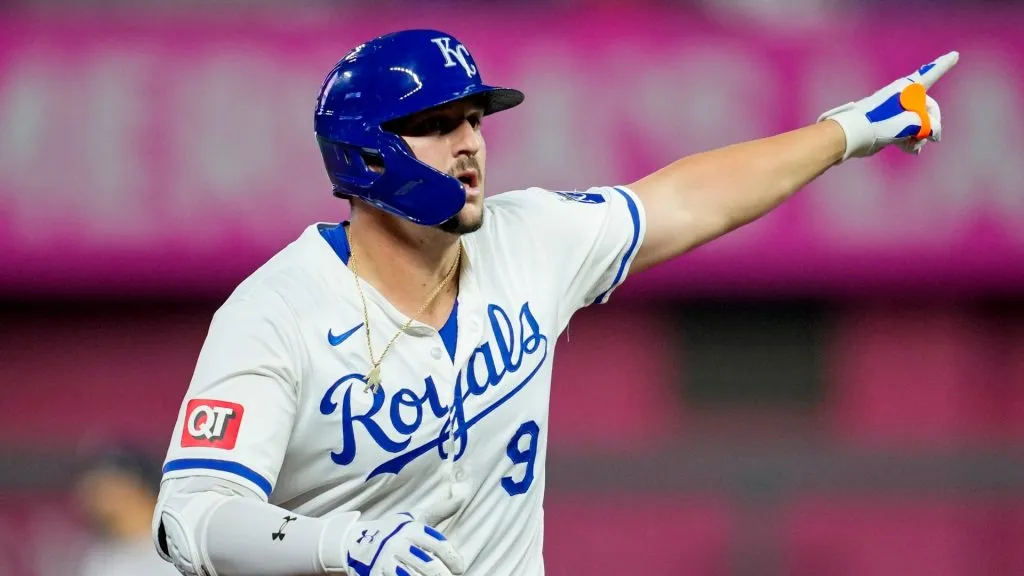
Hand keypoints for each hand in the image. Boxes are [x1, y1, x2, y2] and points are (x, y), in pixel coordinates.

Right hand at [344, 498, 465, 575]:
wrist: (357, 540)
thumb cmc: (394, 530)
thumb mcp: (414, 518)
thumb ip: (438, 511)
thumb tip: (462, 497)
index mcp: (412, 530)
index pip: (437, 544)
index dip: (452, 558)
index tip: (460, 568)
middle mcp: (400, 544)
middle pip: (427, 564)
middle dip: (442, 574)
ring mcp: (387, 560)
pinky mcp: (376, 573)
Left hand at [818, 51, 958, 160]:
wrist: (854, 135)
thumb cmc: (882, 122)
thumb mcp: (913, 122)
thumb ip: (930, 125)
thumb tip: (932, 134)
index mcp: (908, 88)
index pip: (931, 74)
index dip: (943, 65)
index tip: (955, 54)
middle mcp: (903, 97)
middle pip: (929, 109)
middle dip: (932, 124)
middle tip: (933, 138)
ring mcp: (897, 111)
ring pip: (919, 123)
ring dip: (920, 136)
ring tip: (914, 146)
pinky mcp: (890, 125)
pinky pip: (908, 132)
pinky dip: (911, 141)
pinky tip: (911, 150)